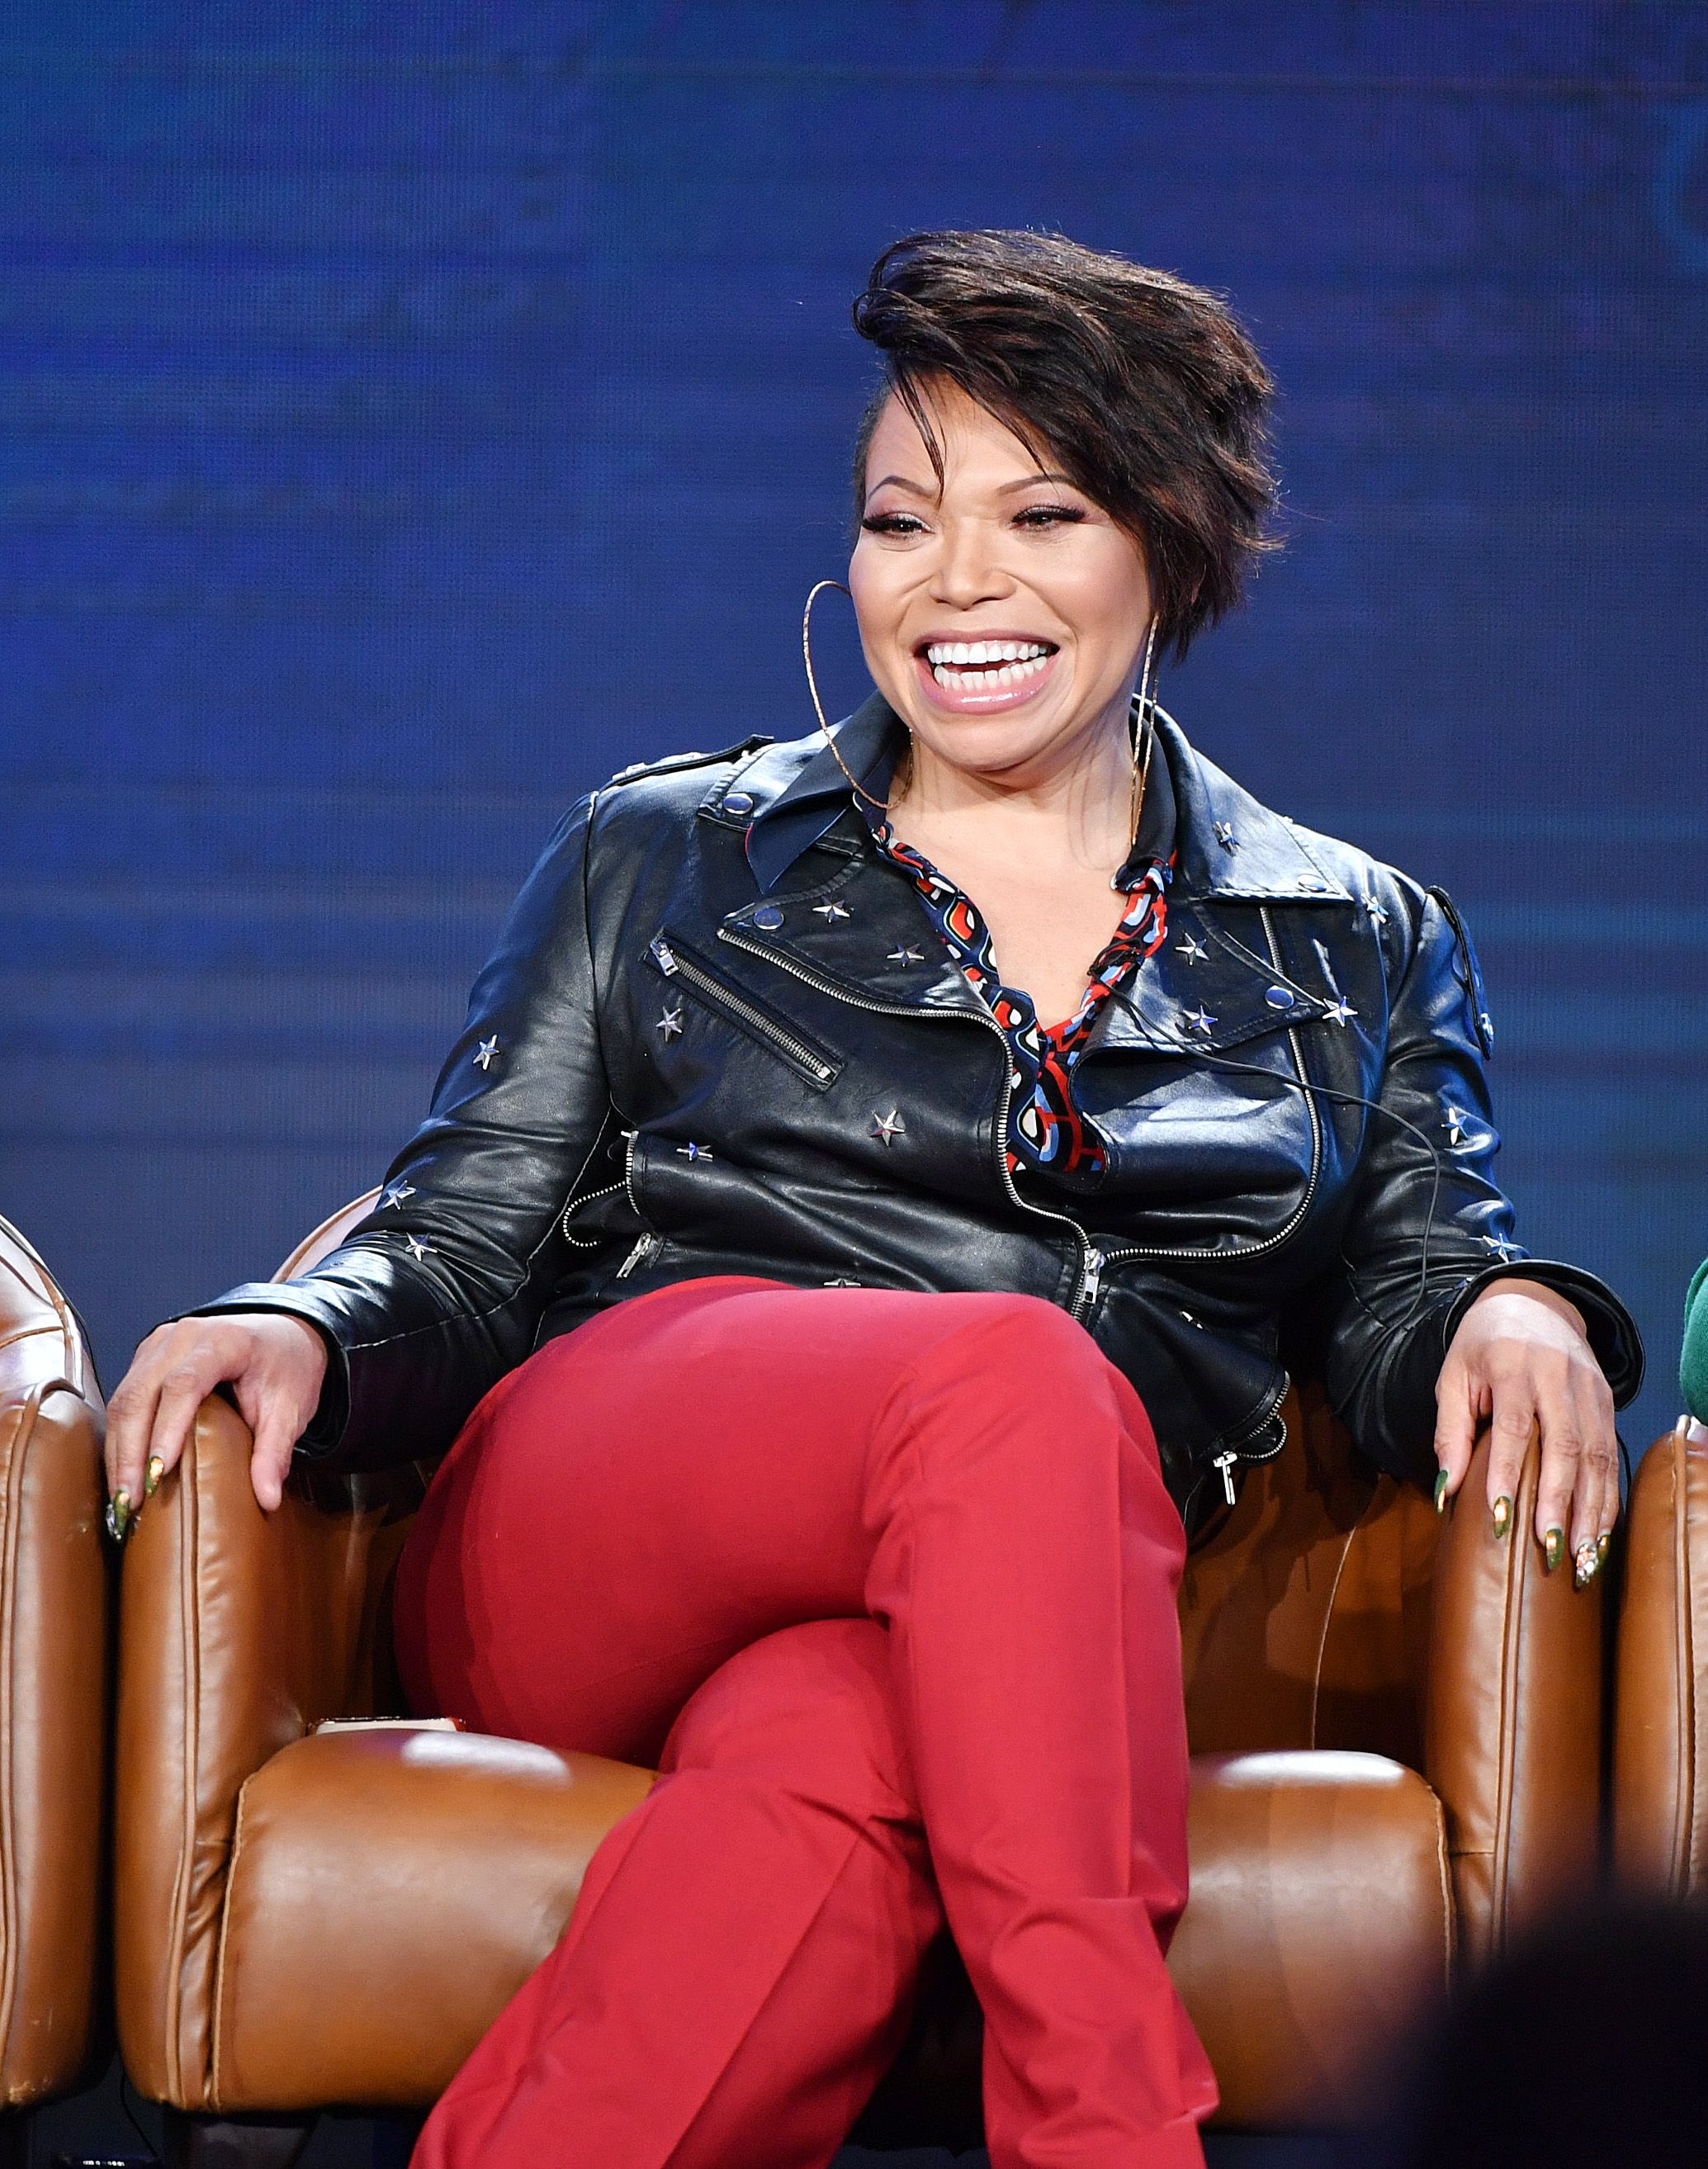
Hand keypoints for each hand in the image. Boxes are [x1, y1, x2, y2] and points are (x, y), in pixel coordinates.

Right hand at [105, 1313, 328, 1522]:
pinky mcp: (146, 1359)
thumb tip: (268, 1499)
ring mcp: (159, 1346)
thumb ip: (276, 1451)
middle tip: (130, 1502)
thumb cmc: (286, 1367)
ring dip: (119, 1451)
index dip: (168, 1428)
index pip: (185, 1384)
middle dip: (130, 1452)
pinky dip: (120, 1440)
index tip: (160, 1472)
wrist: (281, 1334)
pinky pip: (123, 1400)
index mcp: (223, 1341)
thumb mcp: (291, 1407)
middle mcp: (182, 1337)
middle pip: (141, 1393)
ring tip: (121, 1498)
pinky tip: (123, 1475)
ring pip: (124, 1399)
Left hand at [1434, 1276, 1616, 1582]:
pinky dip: (1608, 1496)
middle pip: (1565, 1445)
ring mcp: (1589, 1390)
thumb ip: (1450, 1431)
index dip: (1507, 1472)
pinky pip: (1612, 1455)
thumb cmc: (1482, 1348)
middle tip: (1550, 1548)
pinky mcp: (1608, 1403)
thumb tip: (1446, 1490)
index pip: (1513, 1426)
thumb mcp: (1453, 1377)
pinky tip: (1600, 1531)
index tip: (1501, 1517)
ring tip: (1582, 1554)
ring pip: (1597, 1455)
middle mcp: (1559, 1377)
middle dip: (1558, 1501)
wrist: (1532, 1305)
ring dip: (1591, 1509)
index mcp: (1514, 1365)